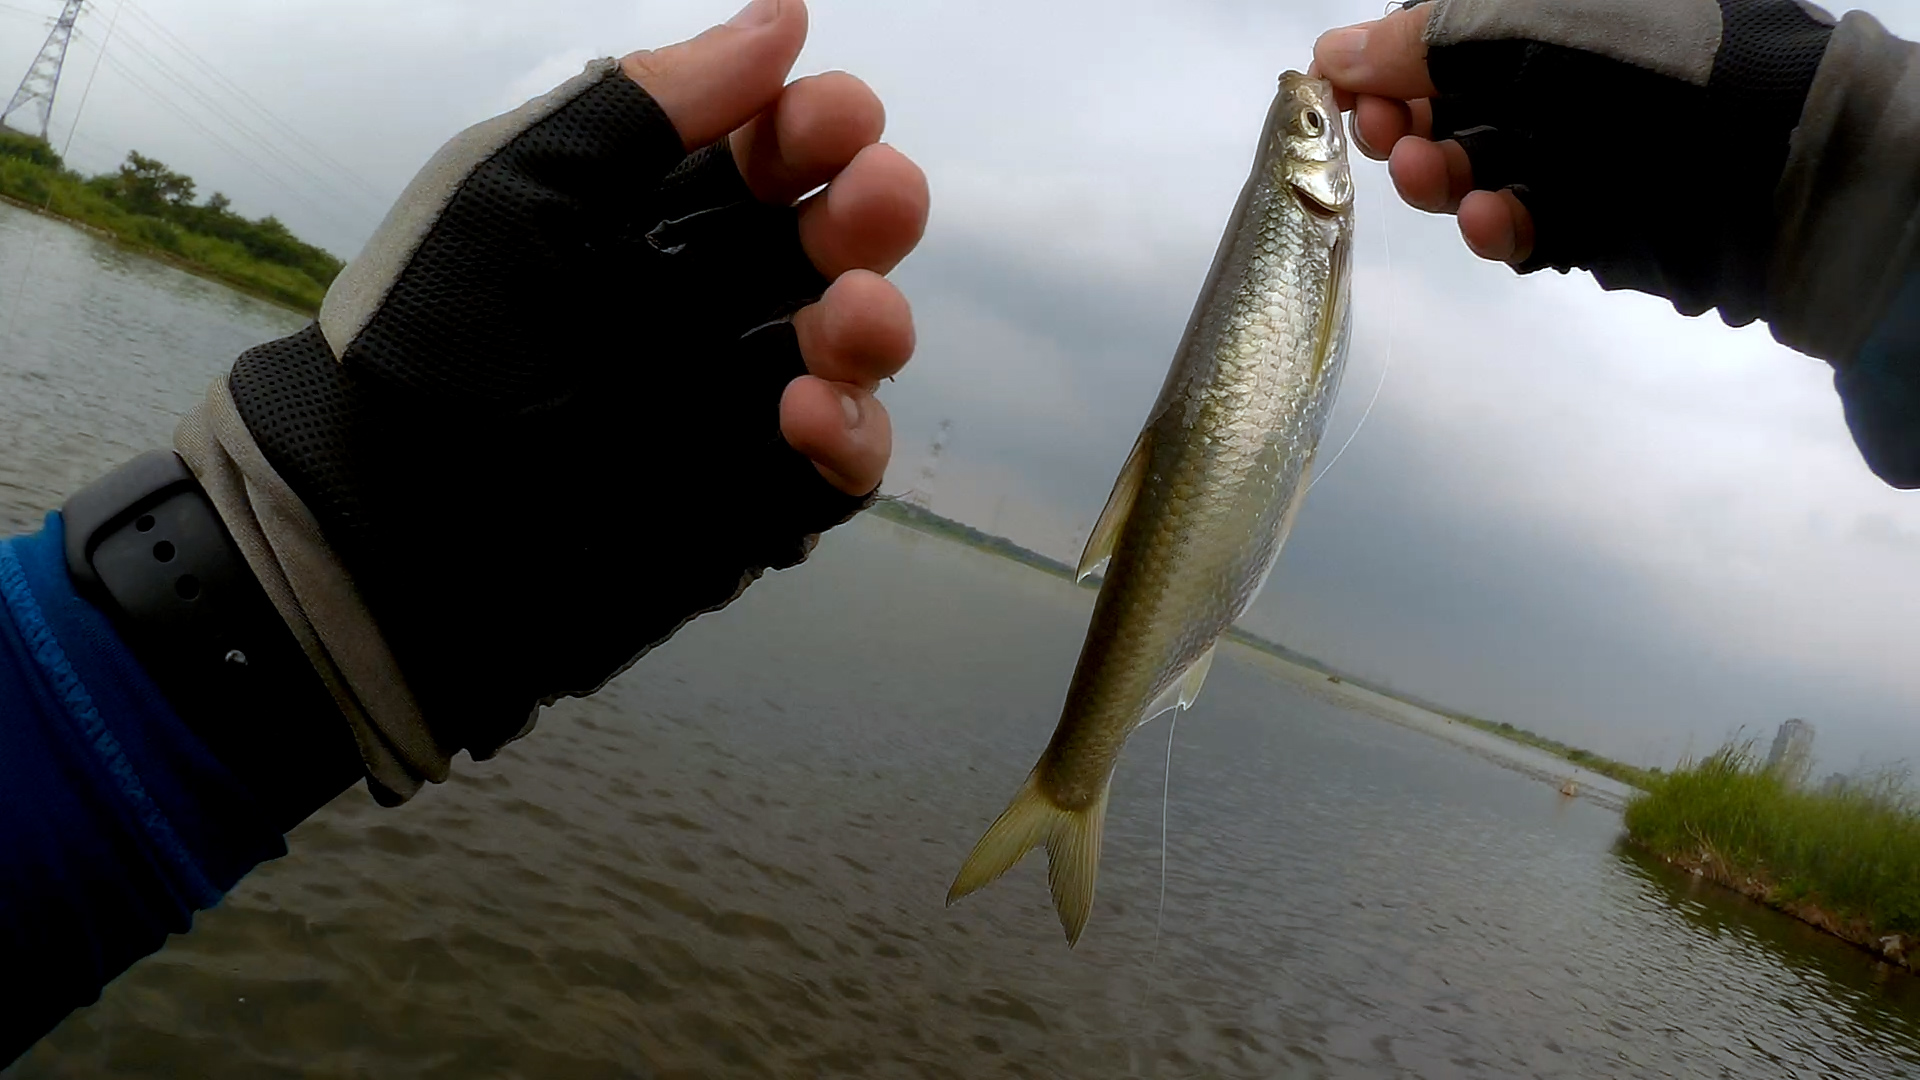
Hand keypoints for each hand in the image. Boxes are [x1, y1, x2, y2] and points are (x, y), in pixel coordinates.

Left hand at [201, 0, 932, 786]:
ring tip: (849, 318)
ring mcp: (731, 406)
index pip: (763, 155)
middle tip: (875, 202)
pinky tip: (805, 414)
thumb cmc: (431, 341)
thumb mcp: (517, 188)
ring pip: (854, 352)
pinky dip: (850, 438)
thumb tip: (785, 15)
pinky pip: (839, 467)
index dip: (813, 128)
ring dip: (875, 323)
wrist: (386, 532)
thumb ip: (645, 102)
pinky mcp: (751, 505)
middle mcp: (698, 305)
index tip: (839, 116)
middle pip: (829, 243)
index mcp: (641, 220)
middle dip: (871, 211)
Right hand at [1311, 0, 1833, 322]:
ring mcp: (1575, 146)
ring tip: (1435, 178)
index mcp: (1547, 14)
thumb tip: (1331, 52)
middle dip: (1401, 122)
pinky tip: (1487, 219)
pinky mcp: (1589, 218)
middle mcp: (1558, 73)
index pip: (1438, 31)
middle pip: (1443, 104)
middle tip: (1383, 137)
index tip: (1340, 90)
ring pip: (1470, 169)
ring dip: (1436, 176)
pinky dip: (1491, 225)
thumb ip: (1422, 42)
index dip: (1384, 61)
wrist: (1776, 168)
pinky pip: (1516, 224)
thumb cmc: (1654, 70)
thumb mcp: (1525, 29)